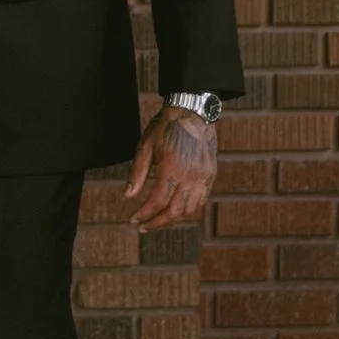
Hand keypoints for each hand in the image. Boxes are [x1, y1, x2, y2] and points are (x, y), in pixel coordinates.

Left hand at [122, 102, 215, 232]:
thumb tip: (128, 196)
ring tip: (158, 220)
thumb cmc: (166, 127)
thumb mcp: (146, 146)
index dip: (144, 214)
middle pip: (174, 211)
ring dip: (172, 218)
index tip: (133, 220)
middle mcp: (190, 177)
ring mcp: (203, 177)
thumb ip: (137, 173)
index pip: (157, 202)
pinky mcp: (210, 174)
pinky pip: (201, 200)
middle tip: (143, 227)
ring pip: (189, 209)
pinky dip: (188, 209)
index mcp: (172, 169)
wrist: (193, 111)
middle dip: (157, 222)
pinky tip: (177, 209)